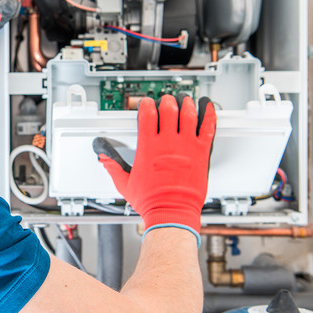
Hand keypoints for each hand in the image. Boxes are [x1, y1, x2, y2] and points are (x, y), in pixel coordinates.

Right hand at [93, 95, 215, 242]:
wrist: (172, 212)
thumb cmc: (151, 201)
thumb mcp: (124, 183)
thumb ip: (113, 167)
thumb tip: (104, 158)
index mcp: (148, 147)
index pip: (147, 114)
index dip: (146, 104)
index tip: (146, 103)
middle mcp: (167, 143)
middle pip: (168, 109)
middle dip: (166, 101)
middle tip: (166, 100)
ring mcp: (186, 146)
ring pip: (188, 114)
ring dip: (186, 104)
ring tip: (185, 100)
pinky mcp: (201, 153)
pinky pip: (208, 128)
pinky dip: (209, 115)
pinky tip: (208, 108)